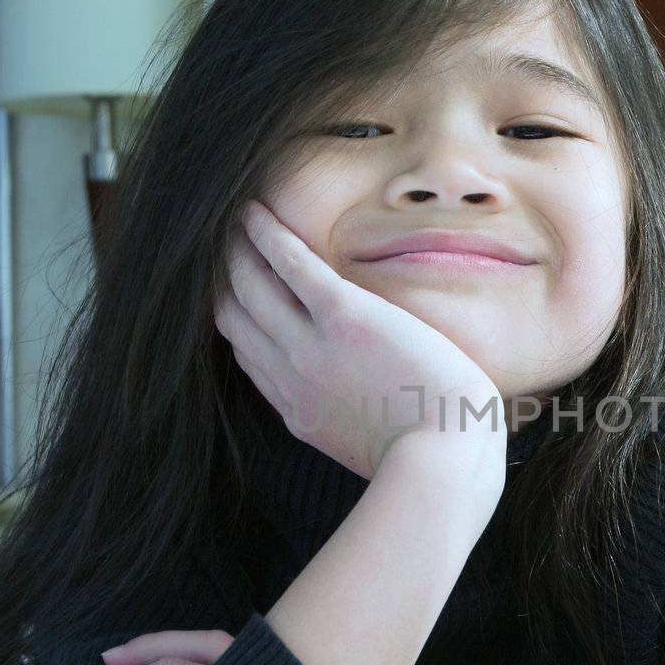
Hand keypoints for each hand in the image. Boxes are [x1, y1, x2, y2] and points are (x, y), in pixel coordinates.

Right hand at [214, 200, 506, 480]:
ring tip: (230, 218)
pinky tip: (254, 211)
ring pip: (251, 287)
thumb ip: (348, 420)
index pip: (249, 355)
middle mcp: (293, 377)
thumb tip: (357, 406)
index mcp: (300, 411)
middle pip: (235, 317)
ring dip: (235, 249)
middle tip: (216, 245)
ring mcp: (312, 348)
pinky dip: (266, 235)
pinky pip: (290, 265)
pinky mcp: (344, 318)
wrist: (447, 454)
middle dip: (221, 279)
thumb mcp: (370, 445)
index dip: (234, 319)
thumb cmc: (430, 452)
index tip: (229, 293)